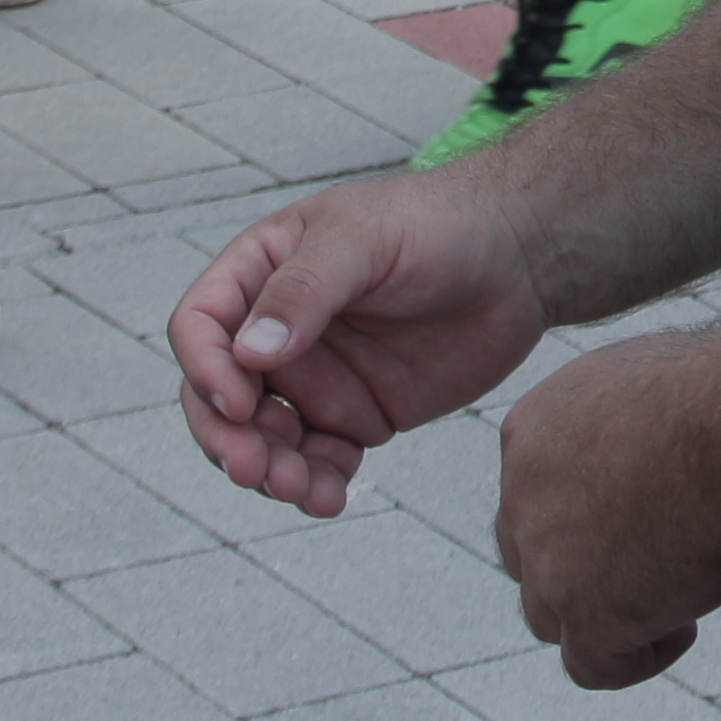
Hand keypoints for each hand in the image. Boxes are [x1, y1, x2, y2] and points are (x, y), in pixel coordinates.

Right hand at [171, 167, 555, 518]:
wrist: (519, 256)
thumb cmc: (438, 223)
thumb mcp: (366, 240)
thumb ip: (306, 292)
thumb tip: (248, 354)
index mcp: (262, 271)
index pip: (201, 326)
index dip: (205, 369)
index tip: (240, 403)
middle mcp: (276, 329)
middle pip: (219, 397)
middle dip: (228, 440)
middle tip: (257, 470)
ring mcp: (314, 376)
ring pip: (263, 440)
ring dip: (270, 472)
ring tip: (304, 491)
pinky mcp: (355, 414)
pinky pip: (316, 461)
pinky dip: (315, 484)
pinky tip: (333, 497)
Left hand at [496, 336, 720, 689]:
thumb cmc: (720, 394)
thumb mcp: (642, 384)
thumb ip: (617, 422)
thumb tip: (643, 445)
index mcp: (532, 431)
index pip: (535, 487)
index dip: (583, 508)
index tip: (646, 508)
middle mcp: (522, 497)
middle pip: (530, 552)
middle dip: (580, 563)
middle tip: (651, 559)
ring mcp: (546, 562)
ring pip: (549, 613)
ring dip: (604, 614)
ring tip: (677, 602)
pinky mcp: (584, 616)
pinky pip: (592, 666)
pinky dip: (633, 660)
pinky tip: (682, 633)